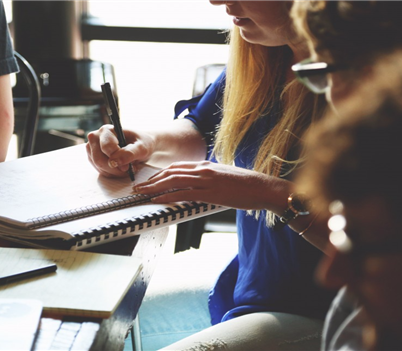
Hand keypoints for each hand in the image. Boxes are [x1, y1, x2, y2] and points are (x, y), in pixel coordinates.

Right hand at [86, 125, 155, 177]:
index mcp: (107, 130)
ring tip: (127, 167)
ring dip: (114, 171)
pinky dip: (112, 173)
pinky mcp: (93, 157)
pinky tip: (120, 168)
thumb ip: (130, 153)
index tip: (128, 166)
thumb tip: (115, 162)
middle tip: (128, 168)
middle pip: (99, 159)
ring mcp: (92, 148)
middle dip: (115, 168)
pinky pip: (100, 170)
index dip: (117, 159)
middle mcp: (96, 137)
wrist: (140, 145)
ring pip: (99, 166)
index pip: (106, 147)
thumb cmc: (141, 143)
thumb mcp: (142, 147)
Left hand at [133, 161, 290, 211]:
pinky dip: (166, 196)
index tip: (150, 180)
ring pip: (173, 181)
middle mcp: (203, 169)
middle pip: (170, 172)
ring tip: (142, 193)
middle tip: (138, 187)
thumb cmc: (246, 185)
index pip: (176, 167)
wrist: (262, 187)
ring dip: (154, 187)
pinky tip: (156, 200)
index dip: (160, 174)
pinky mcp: (209, 192)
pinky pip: (182, 193)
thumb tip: (197, 187)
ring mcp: (205, 180)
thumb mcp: (223, 177)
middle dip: (152, 180)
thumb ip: (208, 179)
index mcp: (205, 165)